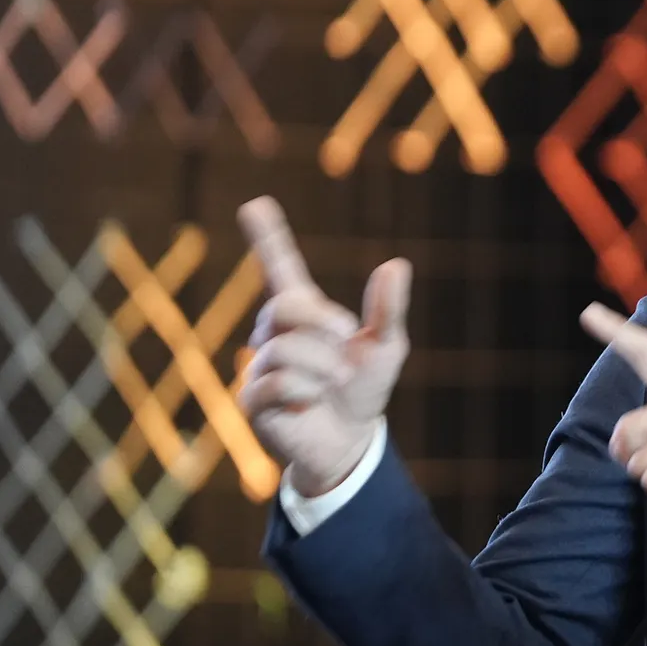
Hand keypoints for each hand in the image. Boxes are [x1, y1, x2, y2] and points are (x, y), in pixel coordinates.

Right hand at [236, 197, 411, 497]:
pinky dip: (306, 392)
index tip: (255, 203)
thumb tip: (396, 265)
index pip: (280, 269)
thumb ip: (388, 310)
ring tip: (332, 385)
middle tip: (344, 348)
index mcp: (304, 315)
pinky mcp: (250, 399)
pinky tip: (310, 403)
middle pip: (285, 307)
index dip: (269, 237)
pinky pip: (278, 383)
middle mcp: (273, 335)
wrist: (349, 442)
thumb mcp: (385, 348)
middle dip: (323, 325)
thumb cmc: (362, 390)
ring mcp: (257, 365)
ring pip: (288, 351)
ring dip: (324, 369)